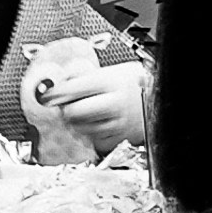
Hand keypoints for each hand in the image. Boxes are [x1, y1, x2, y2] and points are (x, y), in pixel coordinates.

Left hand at [30, 53, 155, 148]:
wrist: (163, 98)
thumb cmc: (138, 83)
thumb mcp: (112, 71)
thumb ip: (85, 76)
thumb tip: (59, 82)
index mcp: (109, 82)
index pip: (70, 90)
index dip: (54, 94)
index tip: (47, 96)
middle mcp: (113, 103)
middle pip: (73, 113)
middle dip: (67, 110)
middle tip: (67, 106)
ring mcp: (118, 123)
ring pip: (81, 129)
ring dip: (78, 123)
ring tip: (86, 114)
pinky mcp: (121, 139)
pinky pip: (95, 141)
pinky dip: (92, 135)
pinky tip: (98, 125)